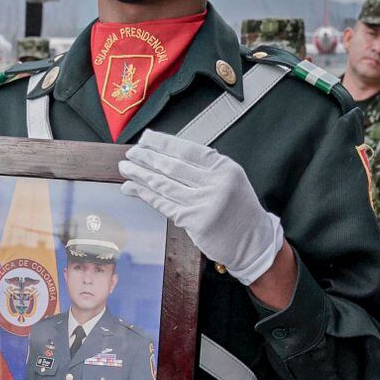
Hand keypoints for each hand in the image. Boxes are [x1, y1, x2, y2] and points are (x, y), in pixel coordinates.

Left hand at [119, 129, 283, 284]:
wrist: (253, 241)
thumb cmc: (240, 210)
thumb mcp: (230, 179)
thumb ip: (205, 167)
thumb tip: (169, 154)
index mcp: (224, 168)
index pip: (187, 150)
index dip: (163, 143)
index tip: (146, 139)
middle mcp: (215, 184)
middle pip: (172, 166)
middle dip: (147, 158)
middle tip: (131, 153)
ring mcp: (204, 204)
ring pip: (164, 185)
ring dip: (141, 176)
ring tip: (126, 168)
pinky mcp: (194, 223)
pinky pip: (164, 205)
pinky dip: (146, 196)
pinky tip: (134, 189)